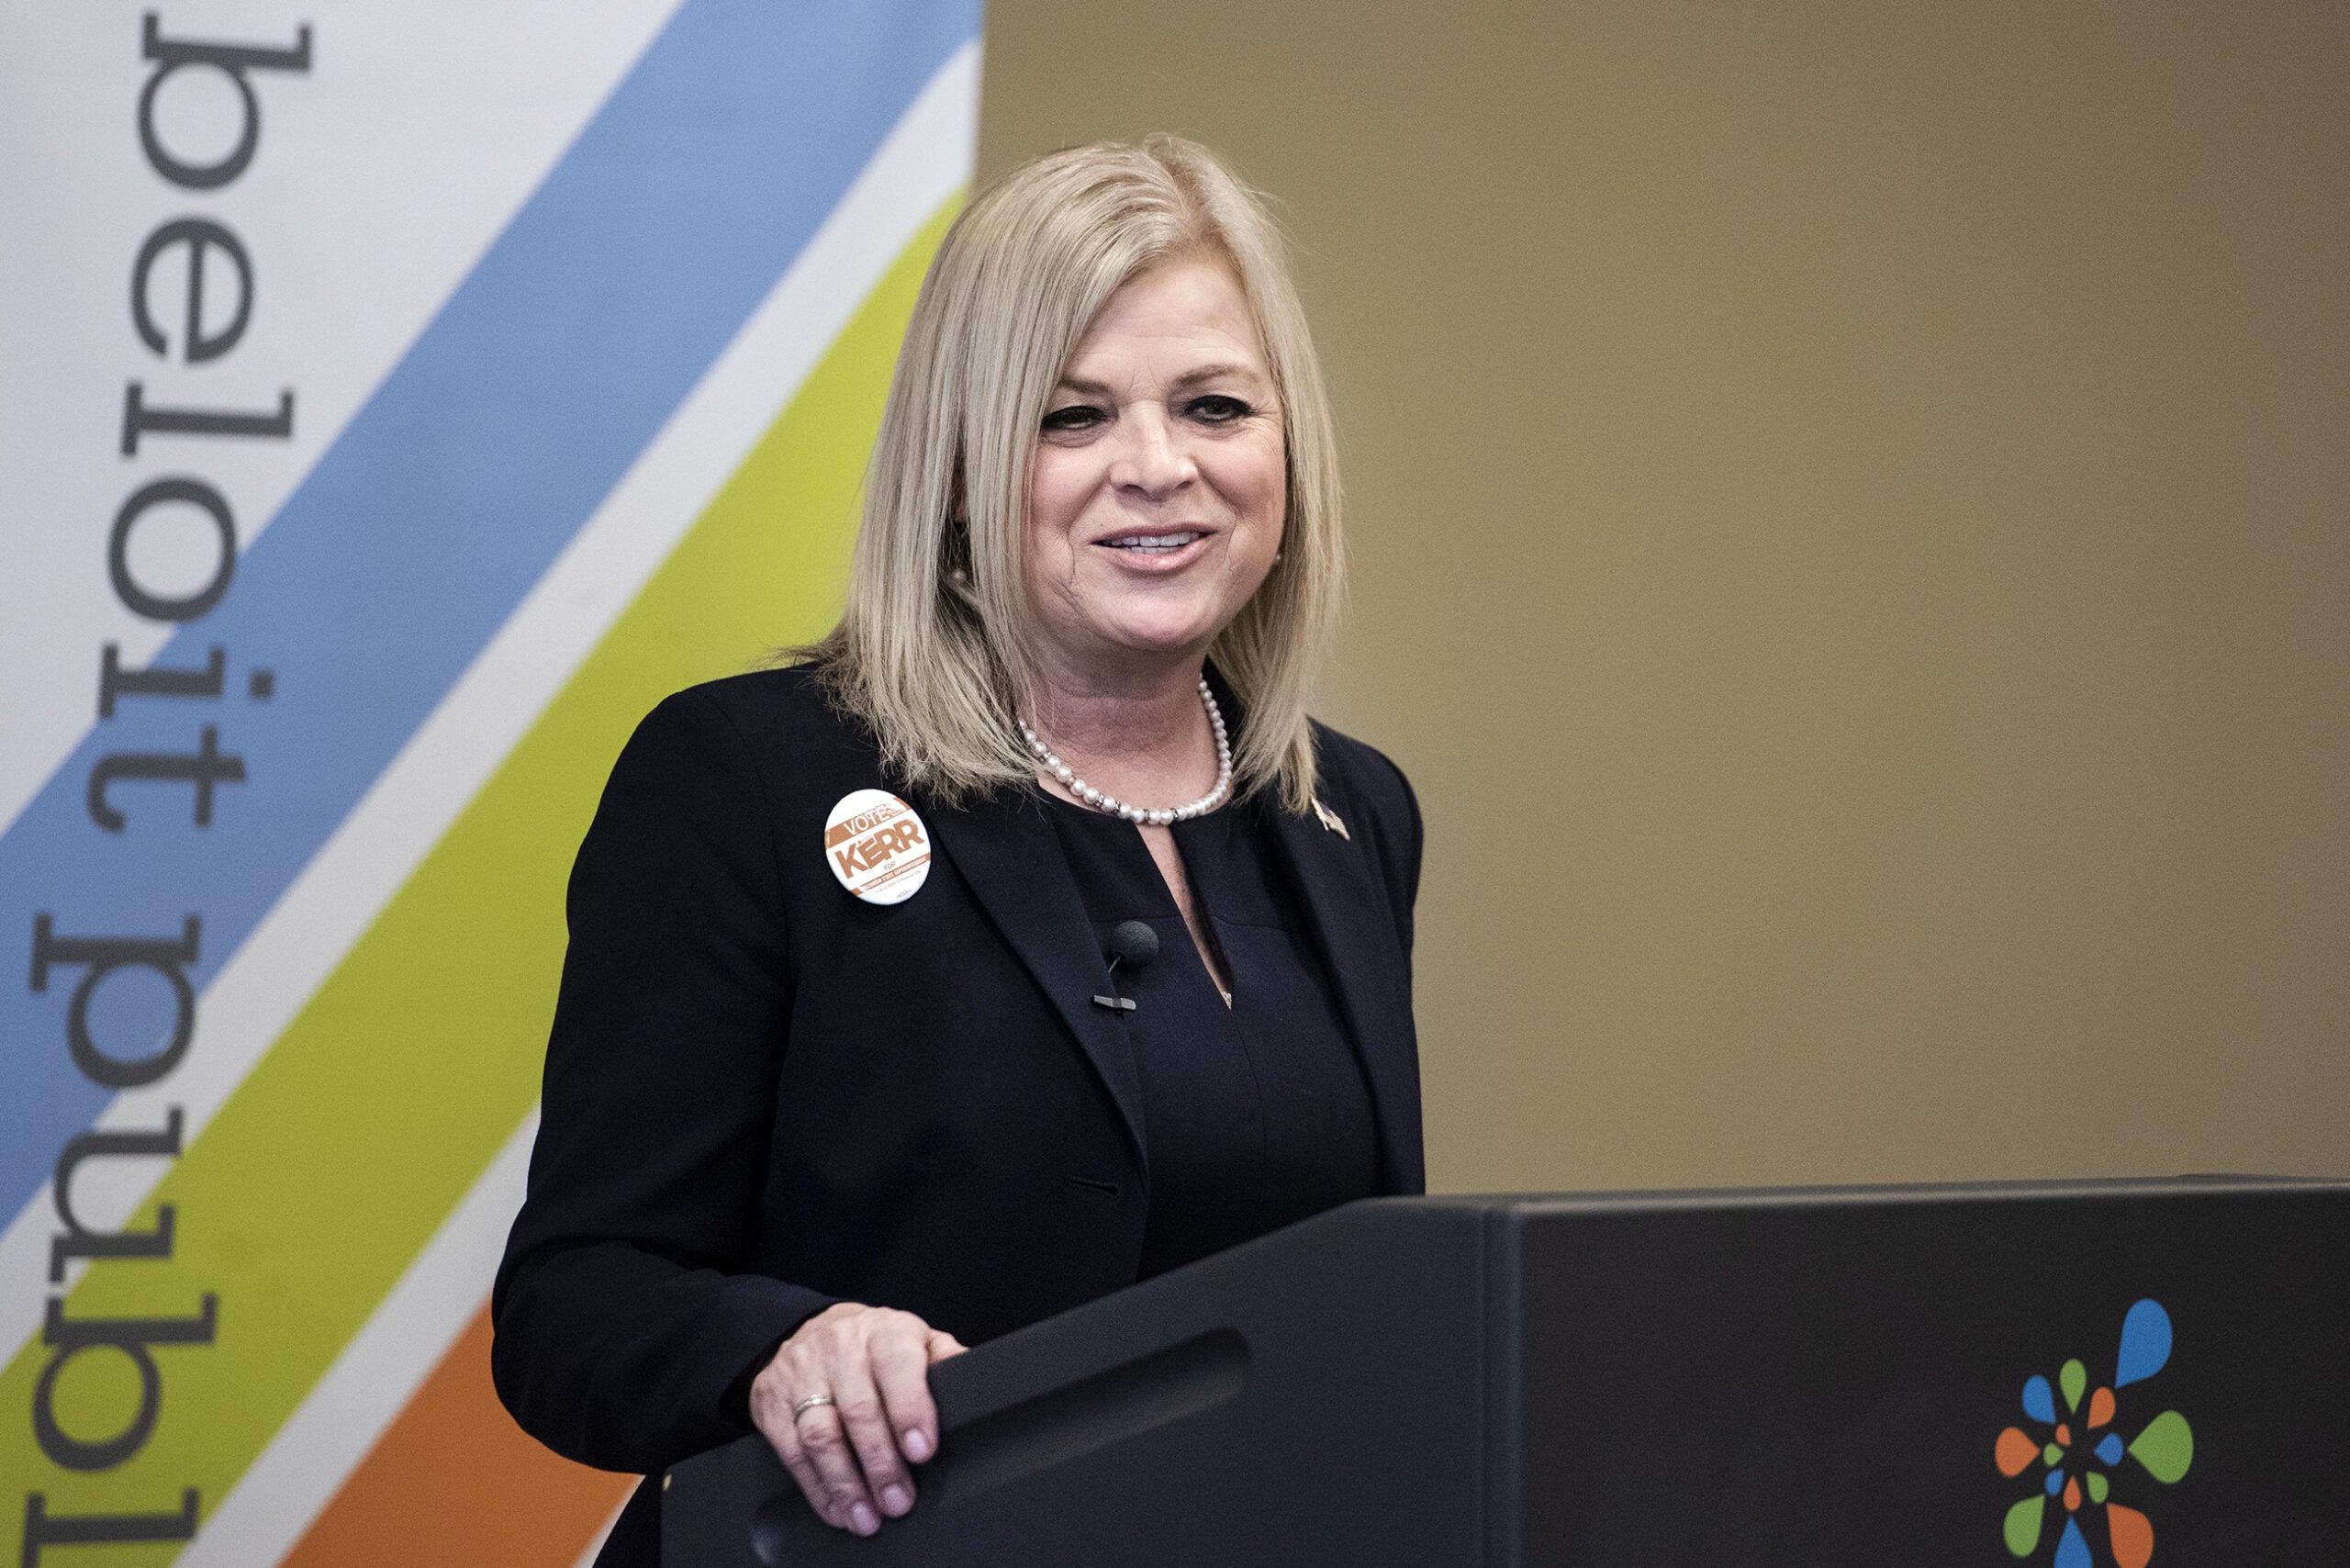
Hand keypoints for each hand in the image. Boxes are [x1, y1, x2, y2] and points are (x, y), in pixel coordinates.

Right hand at [748, 1302, 966, 1534]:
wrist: (813, 1330)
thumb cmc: (876, 1345)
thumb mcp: (915, 1340)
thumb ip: (944, 1360)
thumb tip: (975, 1380)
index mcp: (884, 1331)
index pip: (897, 1366)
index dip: (910, 1409)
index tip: (922, 1450)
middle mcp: (840, 1349)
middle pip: (859, 1410)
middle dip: (880, 1463)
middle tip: (898, 1499)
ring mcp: (802, 1374)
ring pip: (821, 1434)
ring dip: (845, 1483)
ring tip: (866, 1515)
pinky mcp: (773, 1402)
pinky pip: (792, 1451)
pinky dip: (817, 1488)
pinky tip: (838, 1507)